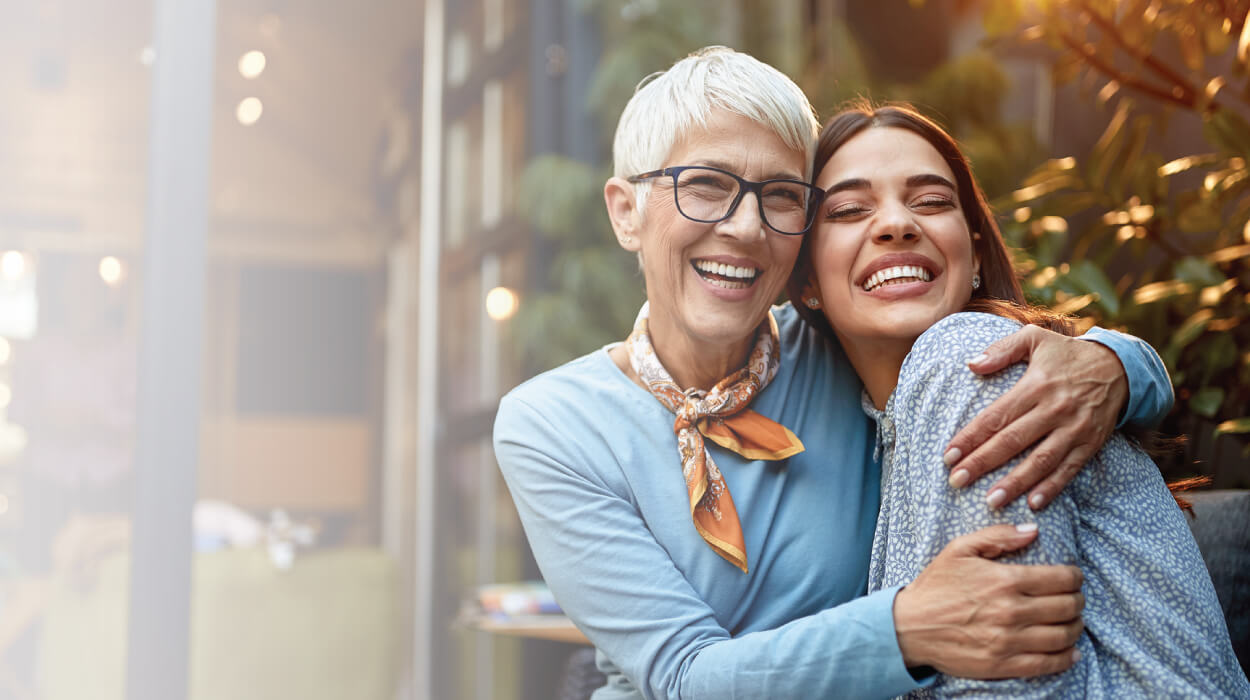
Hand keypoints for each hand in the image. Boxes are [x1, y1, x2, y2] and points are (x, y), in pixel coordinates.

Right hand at [893, 524, 1084, 678]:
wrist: (908, 626)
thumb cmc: (935, 586)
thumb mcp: (960, 549)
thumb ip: (998, 535)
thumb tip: (1033, 531)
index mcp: (1005, 580)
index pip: (1062, 579)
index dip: (1075, 577)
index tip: (1073, 577)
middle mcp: (1012, 611)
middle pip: (1068, 607)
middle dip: (1078, 601)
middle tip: (1073, 598)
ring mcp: (1009, 640)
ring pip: (1064, 636)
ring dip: (1075, 627)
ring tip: (1071, 621)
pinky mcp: (1004, 664)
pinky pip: (1049, 664)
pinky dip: (1066, 658)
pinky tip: (1069, 651)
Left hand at [943, 325, 1127, 509]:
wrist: (1120, 366)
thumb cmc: (1067, 354)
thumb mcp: (1035, 338)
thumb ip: (1001, 350)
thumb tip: (971, 364)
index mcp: (1035, 385)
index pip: (996, 416)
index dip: (971, 437)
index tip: (948, 455)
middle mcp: (1054, 409)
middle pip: (1012, 441)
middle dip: (982, 463)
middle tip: (956, 481)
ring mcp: (1074, 428)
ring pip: (1040, 461)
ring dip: (1015, 483)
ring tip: (991, 501)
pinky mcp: (1091, 443)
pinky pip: (1069, 469)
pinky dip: (1052, 488)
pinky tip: (1033, 503)